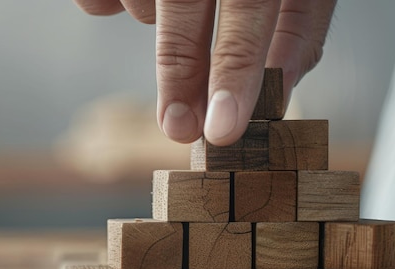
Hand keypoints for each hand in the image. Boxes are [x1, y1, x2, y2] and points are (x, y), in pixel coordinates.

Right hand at [73, 0, 335, 145]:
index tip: (223, 130)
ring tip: (179, 1)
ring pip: (143, 6)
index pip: (248, 10)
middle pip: (183, 10)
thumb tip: (279, 90)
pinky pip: (96, 0)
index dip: (236, 72)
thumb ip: (297, 25)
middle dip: (180, 78)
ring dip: (157, 21)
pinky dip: (111, 5)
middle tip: (179, 128)